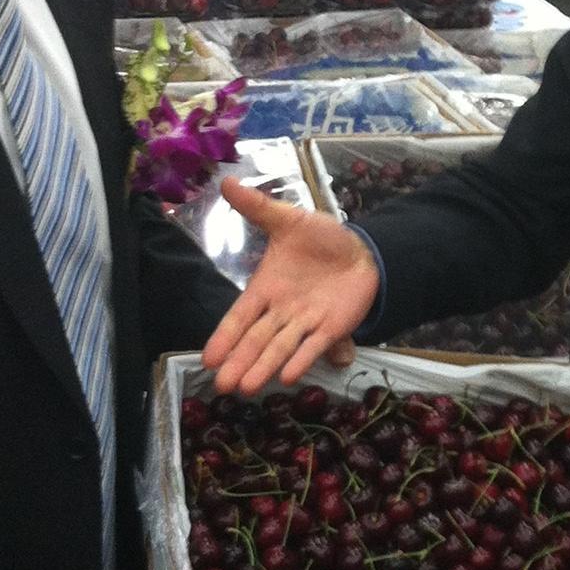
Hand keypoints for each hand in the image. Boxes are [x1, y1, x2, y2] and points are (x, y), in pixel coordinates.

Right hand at [202, 176, 379, 395]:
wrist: (362, 251)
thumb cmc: (322, 240)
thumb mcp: (290, 220)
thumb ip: (259, 208)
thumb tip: (227, 182)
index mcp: (266, 289)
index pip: (240, 316)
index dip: (224, 336)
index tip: (207, 358)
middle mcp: (281, 312)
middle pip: (255, 340)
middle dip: (239, 362)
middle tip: (222, 387)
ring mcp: (305, 323)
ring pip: (280, 348)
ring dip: (264, 367)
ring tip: (247, 388)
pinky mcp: (331, 328)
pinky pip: (313, 346)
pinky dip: (301, 361)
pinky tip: (287, 377)